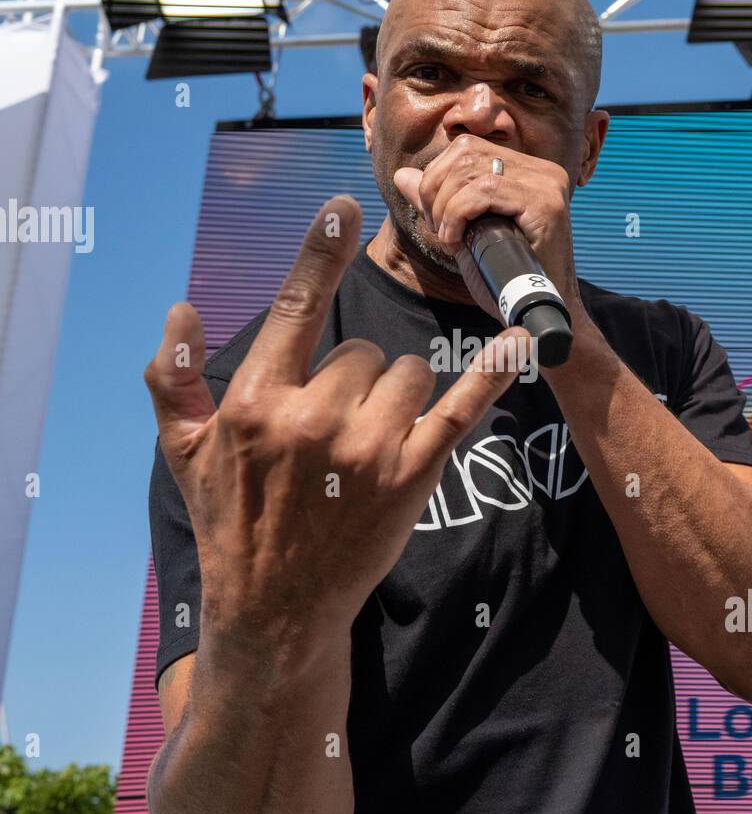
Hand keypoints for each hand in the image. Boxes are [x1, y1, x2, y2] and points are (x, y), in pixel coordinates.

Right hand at [144, 195, 530, 662]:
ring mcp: (368, 449)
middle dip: (351, 378)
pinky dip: (490, 374)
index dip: (318, 253)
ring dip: (393, 396)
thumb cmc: (230, 520)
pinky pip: (458, 409)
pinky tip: (518, 342)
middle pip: (360, 349)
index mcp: (257, 402)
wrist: (276, 608)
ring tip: (362, 445)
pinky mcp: (412, 477)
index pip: (294, 310)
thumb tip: (179, 310)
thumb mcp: (183, 453)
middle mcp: (314, 420)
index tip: (341, 206)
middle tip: (327, 433)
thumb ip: (172, 379)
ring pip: (406, 373)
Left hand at [393, 134, 588, 326]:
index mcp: (525, 171)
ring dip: (446, 207)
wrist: (538, 314)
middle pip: (466, 152)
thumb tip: (401, 175)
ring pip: (472, 169)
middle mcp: (541, 170)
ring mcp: (547, 184)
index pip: (467, 148)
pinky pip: (486, 190)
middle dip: (436, 192)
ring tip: (451, 239)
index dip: (437, 178)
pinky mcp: (546, 204)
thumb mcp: (464, 235)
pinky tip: (457, 241)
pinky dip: (458, 214)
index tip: (438, 220)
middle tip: (441, 231)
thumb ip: (436, 203)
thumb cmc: (505, 279)